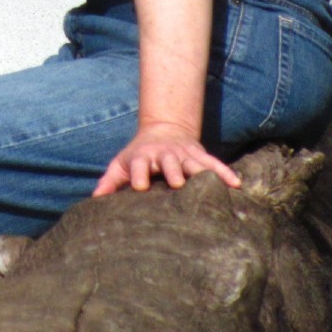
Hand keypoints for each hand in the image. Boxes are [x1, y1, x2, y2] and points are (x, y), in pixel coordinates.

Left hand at [92, 123, 241, 196]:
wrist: (163, 130)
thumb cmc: (139, 155)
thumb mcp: (121, 164)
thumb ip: (109, 181)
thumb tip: (94, 200)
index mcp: (143, 157)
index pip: (139, 164)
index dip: (139, 173)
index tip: (140, 186)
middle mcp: (165, 154)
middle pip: (169, 161)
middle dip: (173, 171)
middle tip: (178, 183)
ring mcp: (184, 154)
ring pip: (194, 162)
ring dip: (202, 172)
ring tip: (214, 185)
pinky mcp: (200, 155)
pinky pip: (215, 164)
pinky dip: (225, 172)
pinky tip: (236, 184)